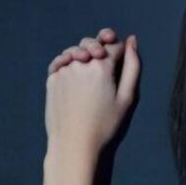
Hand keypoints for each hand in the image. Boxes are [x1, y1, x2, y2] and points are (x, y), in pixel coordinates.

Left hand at [44, 27, 139, 154]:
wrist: (74, 143)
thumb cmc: (104, 126)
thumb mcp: (126, 98)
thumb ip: (132, 67)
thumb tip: (132, 41)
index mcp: (101, 65)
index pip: (114, 45)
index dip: (120, 50)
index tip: (121, 61)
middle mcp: (81, 62)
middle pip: (92, 43)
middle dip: (100, 48)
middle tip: (104, 64)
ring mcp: (64, 69)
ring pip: (75, 51)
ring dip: (83, 56)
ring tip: (89, 75)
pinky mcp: (52, 78)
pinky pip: (62, 62)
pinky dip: (69, 64)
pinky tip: (75, 76)